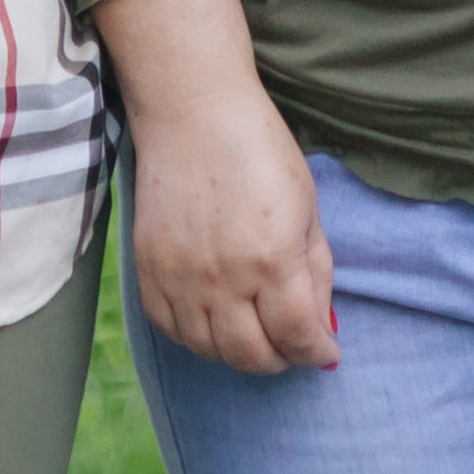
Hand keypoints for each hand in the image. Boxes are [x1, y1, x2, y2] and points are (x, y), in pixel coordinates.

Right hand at [91, 0, 341, 378]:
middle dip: (280, 360)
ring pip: (209, 350)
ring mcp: (180, 279)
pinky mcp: (148, 273)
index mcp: (273, 258)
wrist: (193, 114)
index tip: (325, 353)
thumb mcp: (307, 205)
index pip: (297, 336)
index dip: (316, 352)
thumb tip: (320, 321)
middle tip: (291, 348)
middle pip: (251, 355)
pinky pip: (171, 330)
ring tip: (255, 336)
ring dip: (237, 353)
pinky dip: (196, 338)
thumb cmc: (259, 149)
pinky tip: (214, 322)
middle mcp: (224, 278)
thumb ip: (315, 268)